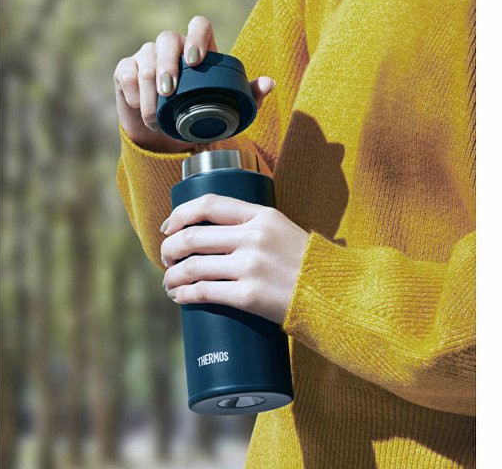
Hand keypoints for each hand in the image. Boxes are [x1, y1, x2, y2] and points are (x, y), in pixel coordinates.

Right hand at [113, 16, 275, 152]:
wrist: (165, 136)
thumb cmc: (199, 115)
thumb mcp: (225, 109)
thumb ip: (248, 95)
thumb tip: (269, 83)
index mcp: (198, 50)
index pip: (198, 26)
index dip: (196, 37)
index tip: (195, 62)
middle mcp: (172, 48)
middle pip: (166, 39)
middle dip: (167, 65)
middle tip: (170, 92)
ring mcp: (147, 57)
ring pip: (145, 60)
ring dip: (150, 91)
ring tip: (156, 117)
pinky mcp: (127, 70)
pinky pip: (126, 75)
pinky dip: (133, 94)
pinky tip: (140, 107)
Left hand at [160, 194, 308, 324]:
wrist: (335, 295)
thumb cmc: (307, 265)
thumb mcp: (283, 231)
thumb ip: (253, 227)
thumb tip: (212, 233)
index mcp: (262, 215)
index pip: (208, 204)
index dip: (180, 215)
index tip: (168, 227)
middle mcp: (254, 237)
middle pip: (192, 237)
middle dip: (169, 249)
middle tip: (166, 259)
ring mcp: (252, 266)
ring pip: (193, 266)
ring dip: (172, 276)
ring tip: (169, 283)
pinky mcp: (250, 295)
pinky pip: (203, 292)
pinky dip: (184, 294)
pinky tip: (179, 296)